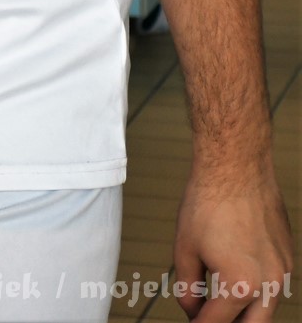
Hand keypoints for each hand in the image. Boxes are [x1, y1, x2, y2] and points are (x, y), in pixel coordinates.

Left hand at [172, 164, 291, 319]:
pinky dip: (256, 292)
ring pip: (265, 311)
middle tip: (209, 318)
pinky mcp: (287, 257)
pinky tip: (237, 279)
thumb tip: (192, 308)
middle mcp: (267, 283)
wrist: (235, 165)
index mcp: (240, 285)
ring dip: (244, 313)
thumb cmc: (210, 198)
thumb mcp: (184, 247)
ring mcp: (282, 271)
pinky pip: (273, 287)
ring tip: (220, 303)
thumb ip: (187, 287)